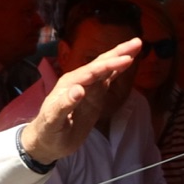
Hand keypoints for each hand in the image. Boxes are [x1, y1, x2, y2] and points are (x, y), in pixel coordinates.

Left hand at [19, 40, 140, 164]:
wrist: (47, 142)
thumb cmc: (47, 131)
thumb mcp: (53, 120)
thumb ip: (64, 105)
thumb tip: (79, 89)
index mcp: (69, 84)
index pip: (92, 71)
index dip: (109, 64)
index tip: (127, 59)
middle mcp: (79, 81)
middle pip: (100, 63)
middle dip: (118, 53)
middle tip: (137, 42)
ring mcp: (88, 87)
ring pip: (106, 69)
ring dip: (120, 57)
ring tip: (136, 45)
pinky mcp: (94, 96)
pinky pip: (108, 79)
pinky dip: (118, 71)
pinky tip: (127, 63)